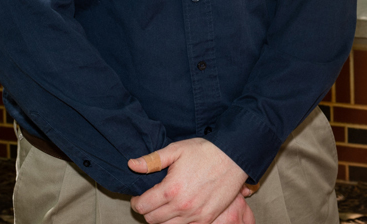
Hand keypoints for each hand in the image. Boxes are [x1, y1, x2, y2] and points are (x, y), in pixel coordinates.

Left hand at [128, 138, 248, 223]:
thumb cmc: (206, 151)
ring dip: (162, 219)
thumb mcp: (177, 149)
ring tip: (166, 206)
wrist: (235, 157)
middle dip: (148, 210)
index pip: (142, 206)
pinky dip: (179, 223)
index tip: (140, 196)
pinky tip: (181, 212)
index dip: (137, 201)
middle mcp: (181, 206)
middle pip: (152, 219)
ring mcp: (195, 215)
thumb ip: (152, 160)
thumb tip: (131, 165)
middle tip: (153, 200)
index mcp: (170, 189)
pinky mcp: (207, 219)